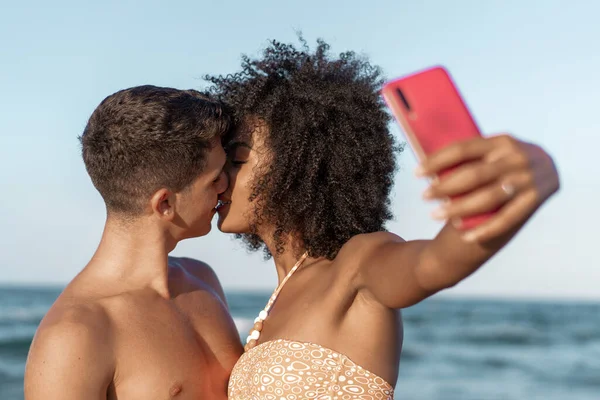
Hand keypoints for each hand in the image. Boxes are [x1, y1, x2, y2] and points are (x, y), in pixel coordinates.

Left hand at [416, 134, 559, 242]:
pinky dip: (484, 229)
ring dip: (459, 208)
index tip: (417, 173)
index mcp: (503, 141)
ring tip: (435, 214)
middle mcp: (518, 157)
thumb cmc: (505, 165)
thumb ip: (470, 159)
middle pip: (474, 174)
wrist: (546, 172)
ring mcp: (529, 180)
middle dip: (445, 186)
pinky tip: (464, 237)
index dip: (437, 161)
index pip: (464, 149)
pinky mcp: (536, 201)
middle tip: (424, 196)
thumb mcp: (493, 154)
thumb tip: (428, 166)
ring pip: (488, 198)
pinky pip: (506, 219)